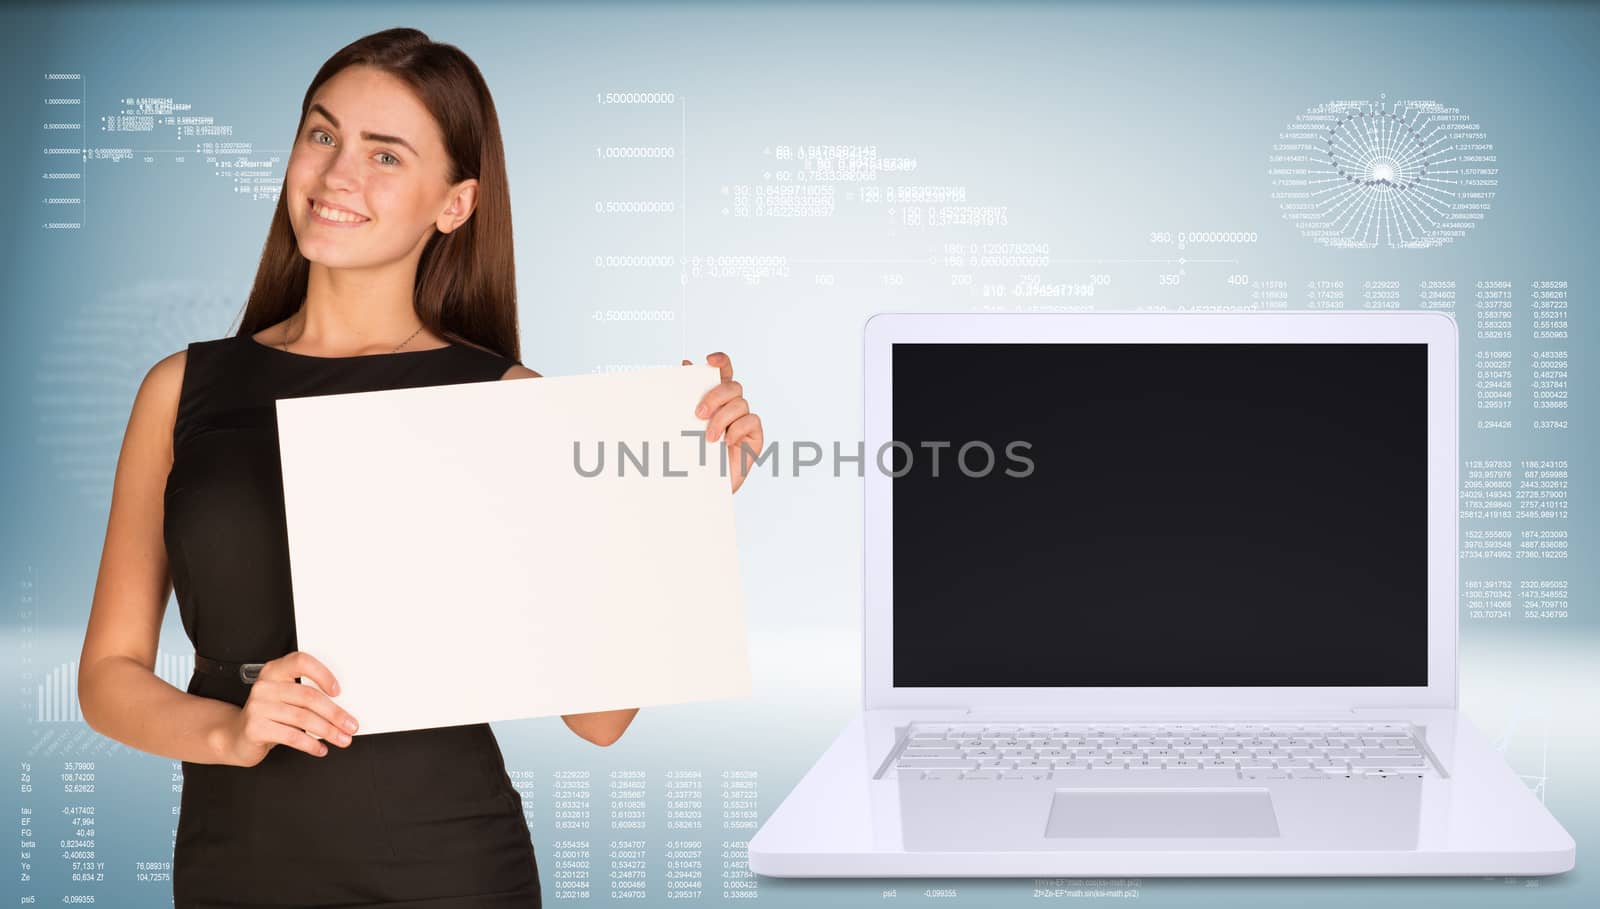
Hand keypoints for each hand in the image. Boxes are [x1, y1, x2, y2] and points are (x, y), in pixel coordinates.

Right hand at [217, 651, 359, 766]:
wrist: (236, 736)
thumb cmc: (269, 716)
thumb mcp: (286, 699)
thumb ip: (306, 697)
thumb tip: (342, 710)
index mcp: (275, 671)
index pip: (301, 662)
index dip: (322, 674)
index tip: (339, 692)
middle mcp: (265, 686)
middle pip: (308, 697)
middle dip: (335, 714)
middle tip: (351, 726)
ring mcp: (257, 707)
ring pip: (303, 718)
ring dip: (328, 731)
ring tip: (341, 739)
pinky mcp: (255, 728)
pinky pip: (291, 736)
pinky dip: (311, 744)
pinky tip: (320, 749)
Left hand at [684, 352, 762, 493]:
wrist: (701, 489)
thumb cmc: (692, 457)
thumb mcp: (684, 424)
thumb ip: (687, 397)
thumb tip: (685, 365)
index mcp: (715, 399)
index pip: (723, 372)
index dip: (721, 361)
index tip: (709, 360)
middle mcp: (732, 407)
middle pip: (732, 386)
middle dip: (715, 396)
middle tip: (698, 414)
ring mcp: (744, 421)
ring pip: (740, 403)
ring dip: (722, 418)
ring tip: (709, 438)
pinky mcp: (754, 437)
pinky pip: (752, 421)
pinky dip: (738, 429)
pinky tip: (727, 442)